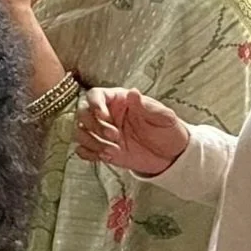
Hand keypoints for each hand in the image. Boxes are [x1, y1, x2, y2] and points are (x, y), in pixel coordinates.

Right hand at [76, 88, 190, 176]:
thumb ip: (147, 106)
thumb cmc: (167, 132)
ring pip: (80, 132)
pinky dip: (88, 154)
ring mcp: (101, 132)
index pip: (96, 95)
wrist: (170, 157)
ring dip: (92, 142)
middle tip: (114, 136)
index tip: (103, 115)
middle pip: (83, 113)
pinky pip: (83, 149)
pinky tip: (105, 156)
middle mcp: (106, 114)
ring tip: (112, 151)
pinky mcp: (101, 149)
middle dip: (95, 126)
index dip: (95, 104)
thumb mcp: (163, 118)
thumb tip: (133, 93)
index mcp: (118, 101)